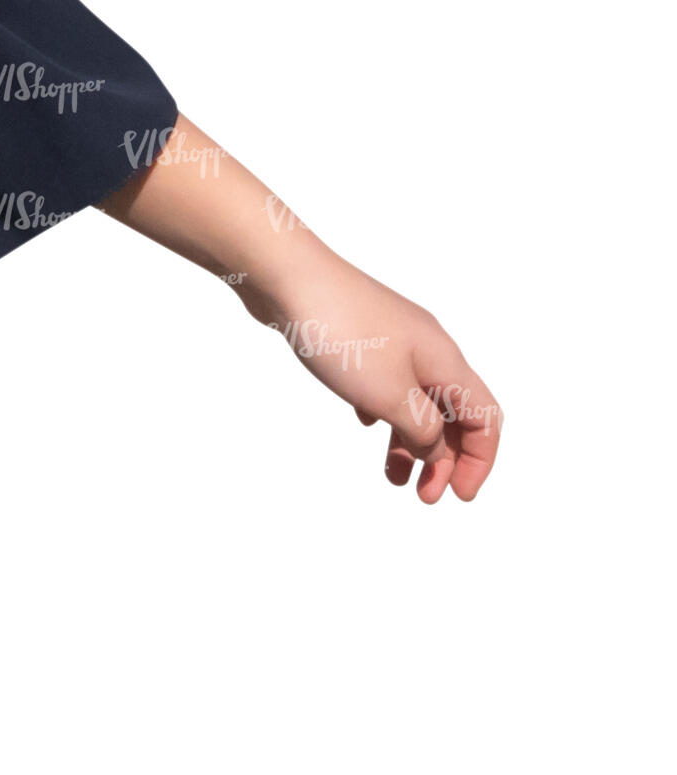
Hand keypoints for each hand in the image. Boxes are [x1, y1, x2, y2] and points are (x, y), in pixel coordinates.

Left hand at [101, 124, 500, 504]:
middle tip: (423, 497)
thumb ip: (420, 428)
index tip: (460, 497)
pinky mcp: (364, 339)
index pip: (486, 418)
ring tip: (392, 477)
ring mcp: (396, 342)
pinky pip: (388, 384)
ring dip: (412, 442)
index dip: (480, 460)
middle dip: (445, 460)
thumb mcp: (388, 395)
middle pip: (455, 413)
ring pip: (418, 401)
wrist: (289, 277)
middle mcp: (430, 350)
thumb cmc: (341, 331)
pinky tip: (367, 424)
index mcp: (446, 362)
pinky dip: (386, 412)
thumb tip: (435, 449)